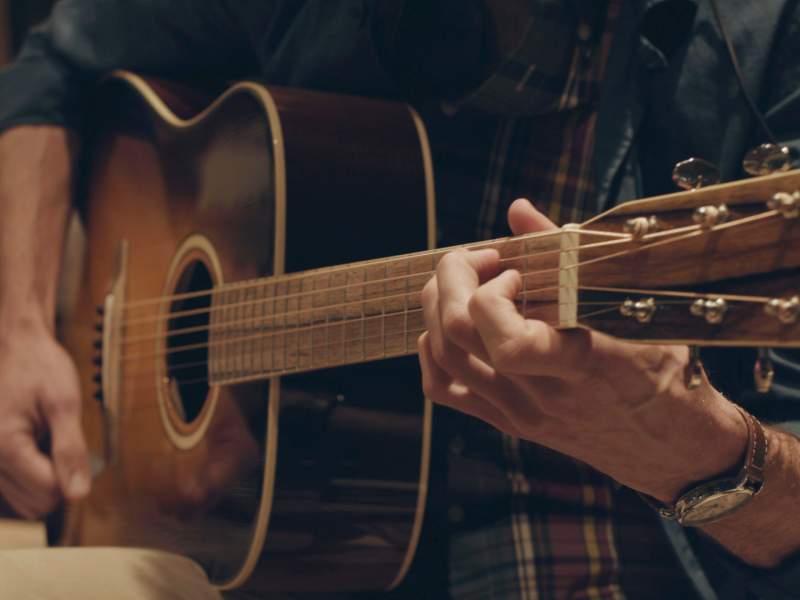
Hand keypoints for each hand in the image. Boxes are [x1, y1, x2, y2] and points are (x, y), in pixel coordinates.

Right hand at [0, 320, 89, 517]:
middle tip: (61, 438)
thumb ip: (71, 450)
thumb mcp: (65, 404)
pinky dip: (34, 473)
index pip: (49, 492)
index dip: (72, 474)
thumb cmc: (41, 368)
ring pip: (26, 500)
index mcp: (4, 445)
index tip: (73, 441)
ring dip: (46, 476)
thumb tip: (79, 495)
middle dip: (59, 477)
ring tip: (48, 438)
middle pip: (38, 502)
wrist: (18, 346)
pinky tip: (39, 442)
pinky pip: (17, 489)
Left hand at [418, 199, 747, 500]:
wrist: (674, 450)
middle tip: (477, 259)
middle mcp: (542, 393)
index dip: (492, 294)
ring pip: (443, 358)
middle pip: (457, 336)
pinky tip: (451, 326)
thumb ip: (569, 255)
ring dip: (438, 306)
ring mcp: (519, 412)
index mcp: (582, 362)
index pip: (508, 341)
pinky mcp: (508, 423)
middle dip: (451, 280)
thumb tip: (517, 209)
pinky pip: (444, 388)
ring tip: (464, 283)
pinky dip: (433, 349)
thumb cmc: (665, 371)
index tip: (514, 270)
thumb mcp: (636, 308)